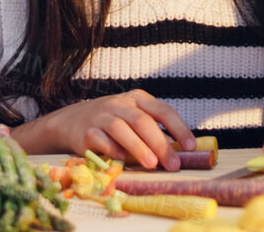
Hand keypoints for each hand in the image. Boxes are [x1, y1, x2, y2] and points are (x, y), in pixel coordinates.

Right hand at [14, 90, 194, 169]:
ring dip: (138, 148)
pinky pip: (100, 141)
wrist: (72, 120)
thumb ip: (154, 130)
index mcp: (138, 99)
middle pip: (143, 122)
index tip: (191, 147)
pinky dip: (112, 150)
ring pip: (122, 130)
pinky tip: (121, 161)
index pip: (163, 111)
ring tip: (152, 165)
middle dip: (160, 144)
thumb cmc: (114, 121)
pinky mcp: (85, 132)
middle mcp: (120, 104)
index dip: (179, 128)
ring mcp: (101, 116)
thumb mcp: (134, 117)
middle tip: (173, 163)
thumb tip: (178, 152)